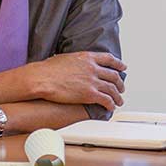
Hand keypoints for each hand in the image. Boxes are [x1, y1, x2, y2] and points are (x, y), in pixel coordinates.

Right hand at [2, 52, 126, 111]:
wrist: (42, 78)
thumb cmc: (48, 69)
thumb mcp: (66, 58)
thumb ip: (76, 60)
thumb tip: (75, 63)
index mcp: (87, 57)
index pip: (109, 59)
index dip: (118, 64)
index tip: (123, 67)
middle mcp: (93, 68)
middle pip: (113, 75)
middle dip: (119, 83)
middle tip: (121, 88)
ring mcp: (92, 81)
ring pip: (112, 89)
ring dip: (117, 96)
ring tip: (118, 101)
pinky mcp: (90, 94)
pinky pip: (106, 100)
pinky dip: (111, 105)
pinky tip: (110, 108)